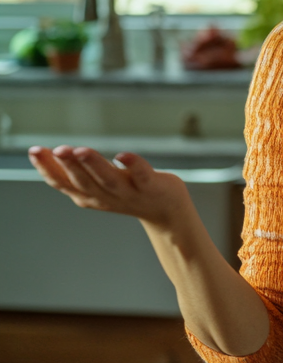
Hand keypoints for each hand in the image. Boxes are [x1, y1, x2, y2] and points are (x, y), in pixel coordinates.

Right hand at [28, 145, 190, 229]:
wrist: (168, 212)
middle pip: (83, 181)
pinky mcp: (153, 186)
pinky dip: (133, 165)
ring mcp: (130, 192)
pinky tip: (123, 155)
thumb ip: (77, 174)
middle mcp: (107, 196)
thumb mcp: (97, 186)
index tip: (34, 151)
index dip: (47, 169)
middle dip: (68, 165)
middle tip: (56, 150)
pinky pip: (142, 175)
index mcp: (90, 196)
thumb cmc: (129, 192)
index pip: (63, 183)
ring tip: (80, 150)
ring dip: (94, 165)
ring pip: (108, 179)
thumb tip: (49, 154)